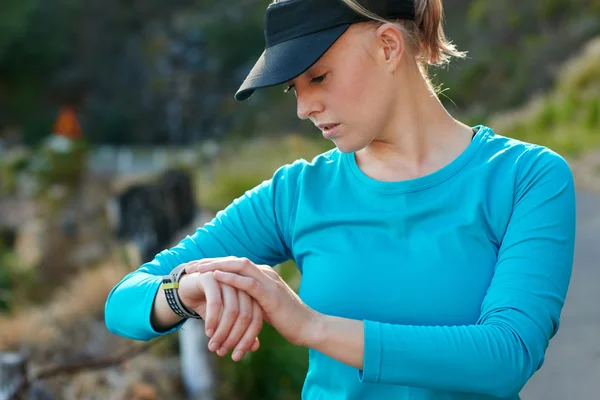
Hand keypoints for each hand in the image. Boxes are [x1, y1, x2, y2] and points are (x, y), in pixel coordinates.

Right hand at [177, 267, 261, 360]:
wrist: (187, 288)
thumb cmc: (210, 306)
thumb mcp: (225, 321)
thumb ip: (242, 332)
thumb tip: (254, 347)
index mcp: (251, 294)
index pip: (256, 319)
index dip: (247, 340)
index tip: (236, 356)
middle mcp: (242, 285)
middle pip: (245, 316)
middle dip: (233, 338)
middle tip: (221, 352)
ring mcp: (228, 279)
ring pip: (232, 310)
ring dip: (222, 332)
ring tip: (213, 346)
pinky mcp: (212, 277)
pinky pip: (216, 303)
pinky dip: (213, 320)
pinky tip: (208, 332)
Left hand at [185, 257, 320, 347]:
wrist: (308, 327)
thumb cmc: (287, 320)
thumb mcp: (264, 306)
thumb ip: (251, 300)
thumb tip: (234, 302)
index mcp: (263, 275)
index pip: (234, 263)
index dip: (214, 264)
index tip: (195, 267)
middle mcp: (266, 273)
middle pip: (234, 260)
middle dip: (210, 261)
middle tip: (189, 266)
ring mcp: (269, 281)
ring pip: (240, 265)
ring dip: (217, 265)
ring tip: (198, 269)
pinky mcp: (271, 294)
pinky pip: (249, 282)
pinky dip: (232, 278)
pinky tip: (216, 276)